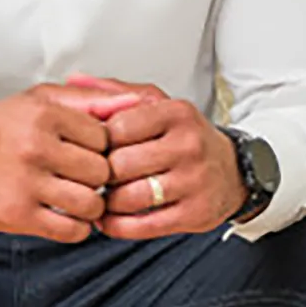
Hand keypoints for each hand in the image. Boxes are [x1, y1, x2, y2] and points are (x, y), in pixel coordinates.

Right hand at [0, 85, 141, 242]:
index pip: (105, 137)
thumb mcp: (39, 100)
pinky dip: (75, 227)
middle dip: (99, 177)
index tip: (91, 152)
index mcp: (44, 114)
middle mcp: (35, 146)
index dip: (104, 148)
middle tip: (85, 177)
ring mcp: (26, 183)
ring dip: (90, 205)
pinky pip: (70, 230)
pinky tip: (64, 214)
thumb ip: (89, 100)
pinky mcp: (17, 214)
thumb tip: (136, 100)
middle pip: (101, 171)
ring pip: (90, 202)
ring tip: (76, 196)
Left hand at [68, 76, 247, 238]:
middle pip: (121, 165)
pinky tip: (112, 218)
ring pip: (130, 197)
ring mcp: (193, 181)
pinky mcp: (194, 213)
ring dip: (107, 202)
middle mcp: (188, 145)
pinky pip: (143, 226)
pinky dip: (118, 225)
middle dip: (101, 174)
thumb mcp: (157, 105)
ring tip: (102, 197)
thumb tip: (74, 80)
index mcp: (175, 113)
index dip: (98, 141)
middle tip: (94, 177)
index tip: (94, 148)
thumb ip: (114, 93)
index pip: (118, 127)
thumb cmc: (184, 137)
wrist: (232, 170)